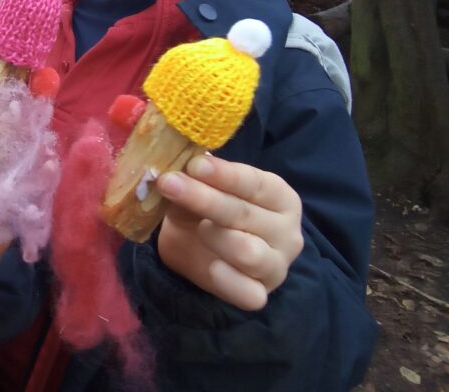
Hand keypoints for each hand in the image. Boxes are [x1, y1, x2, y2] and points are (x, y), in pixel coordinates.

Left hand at [156, 154, 303, 310]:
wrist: (196, 251)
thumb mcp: (200, 188)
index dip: (224, 174)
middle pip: (245, 213)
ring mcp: (276, 266)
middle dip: (204, 198)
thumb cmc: (205, 211)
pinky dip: (224, 278)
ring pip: (248, 252)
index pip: (255, 183)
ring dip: (215, 236)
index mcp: (279, 197)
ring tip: (197, 227)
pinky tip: (209, 263)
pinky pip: (246, 292)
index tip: (193, 165)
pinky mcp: (260, 294)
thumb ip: (193, 179)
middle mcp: (286, 232)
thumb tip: (178, 161)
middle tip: (169, 184)